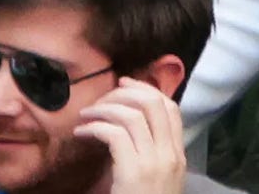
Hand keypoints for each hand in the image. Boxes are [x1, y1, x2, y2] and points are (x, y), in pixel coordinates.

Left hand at [72, 78, 184, 193]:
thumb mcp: (152, 174)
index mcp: (178, 154)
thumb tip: (123, 118)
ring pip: (132, 114)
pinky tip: (81, 133)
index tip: (123, 83)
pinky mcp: (135, 172)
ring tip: (85, 116)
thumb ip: (146, 148)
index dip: (145, 88)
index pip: (170, 107)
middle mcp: (171, 155)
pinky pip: (114, 133)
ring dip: (103, 108)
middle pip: (153, 103)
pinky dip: (94, 127)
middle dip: (123, 92)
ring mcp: (155, 163)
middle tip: (100, 99)